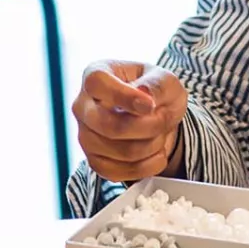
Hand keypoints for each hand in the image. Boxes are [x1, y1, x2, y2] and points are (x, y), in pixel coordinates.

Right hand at [73, 61, 187, 180]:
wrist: (155, 116)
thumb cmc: (155, 91)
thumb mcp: (166, 80)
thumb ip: (157, 85)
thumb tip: (144, 96)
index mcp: (95, 75)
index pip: (98, 85)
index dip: (125, 97)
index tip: (150, 105)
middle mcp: (82, 106)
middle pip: (109, 126)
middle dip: (148, 127)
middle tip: (164, 119)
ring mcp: (85, 136)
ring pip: (120, 151)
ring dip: (152, 145)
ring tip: (161, 133)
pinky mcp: (94, 161)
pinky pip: (119, 172)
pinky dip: (147, 166)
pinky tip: (157, 153)